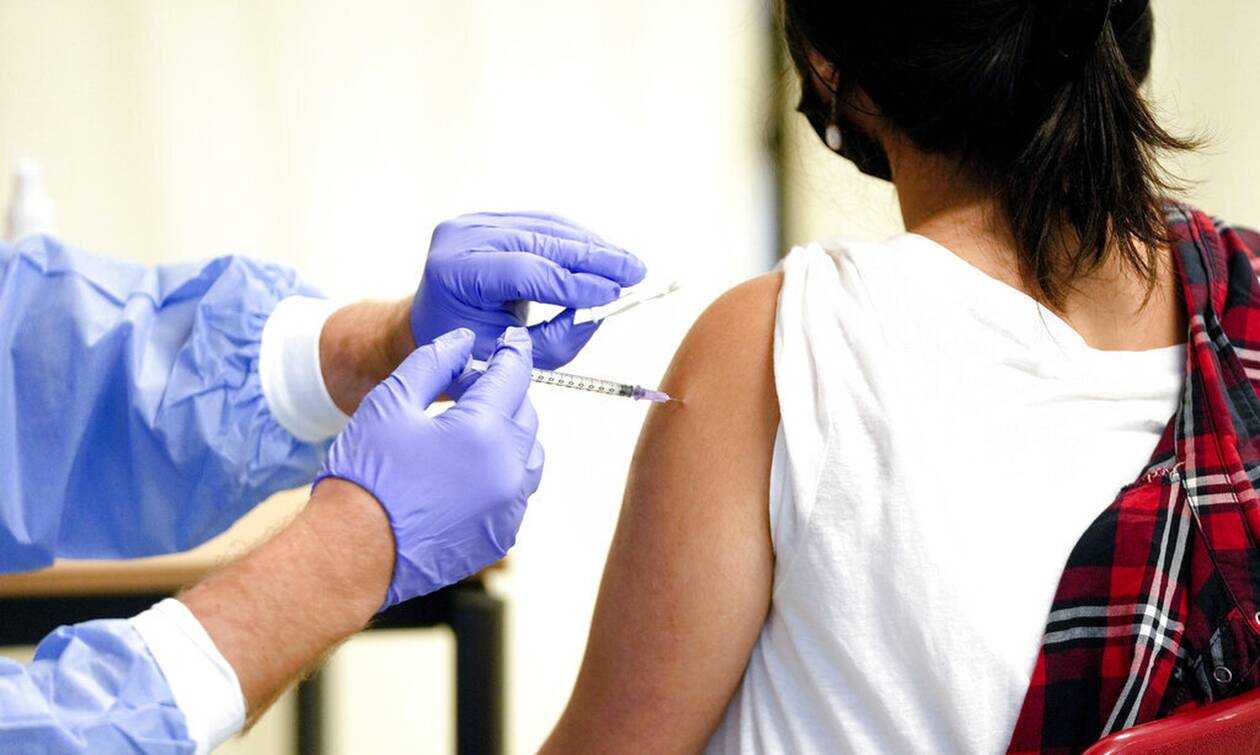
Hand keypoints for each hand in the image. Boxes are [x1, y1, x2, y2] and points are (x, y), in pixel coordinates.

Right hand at [315, 326, 541, 608]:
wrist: (351, 555)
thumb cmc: (364, 477)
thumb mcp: (390, 404)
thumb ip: (433, 363)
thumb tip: (465, 342)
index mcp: (483, 432)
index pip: (514, 376)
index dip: (514, 352)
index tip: (512, 340)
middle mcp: (507, 471)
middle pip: (525, 414)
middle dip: (505, 394)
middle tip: (472, 386)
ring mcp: (508, 507)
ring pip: (529, 454)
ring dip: (510, 433)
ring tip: (471, 428)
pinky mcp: (502, 534)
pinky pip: (517, 491)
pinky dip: (503, 471)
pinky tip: (468, 469)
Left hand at [410, 211, 646, 368]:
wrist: (431, 326)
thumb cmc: (466, 352)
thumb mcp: (510, 358)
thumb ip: (556, 338)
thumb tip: (603, 310)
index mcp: (453, 273)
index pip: (524, 271)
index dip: (573, 283)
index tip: (613, 296)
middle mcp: (460, 238)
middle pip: (540, 241)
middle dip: (593, 259)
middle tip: (635, 273)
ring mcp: (473, 222)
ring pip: (547, 227)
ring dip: (592, 246)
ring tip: (628, 265)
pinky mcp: (490, 218)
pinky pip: (543, 224)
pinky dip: (577, 239)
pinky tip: (605, 253)